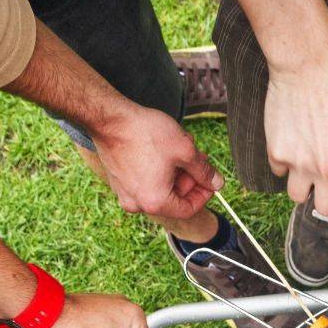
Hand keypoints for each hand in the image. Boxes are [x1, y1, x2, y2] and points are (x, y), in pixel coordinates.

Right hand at [92, 102, 223, 218]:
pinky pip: (145, 181)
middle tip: (198, 158)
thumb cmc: (145, 133)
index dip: (204, 194)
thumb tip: (217, 183)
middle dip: (189, 178)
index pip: (188, 209)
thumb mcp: (185, 151)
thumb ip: (204, 171)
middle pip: (174, 198)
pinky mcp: (118, 180)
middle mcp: (137, 204)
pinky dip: (158, 169)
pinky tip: (164, 149)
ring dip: (175, 171)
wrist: (110, 118)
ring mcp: (124, 193)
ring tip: (181, 147)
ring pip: (160, 188)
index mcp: (154, 202)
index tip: (210, 179)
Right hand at [264, 55, 327, 242]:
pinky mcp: (278, 153)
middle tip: (325, 184)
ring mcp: (302, 164)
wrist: (308, 62)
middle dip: (326, 201)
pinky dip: (284, 162)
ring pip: (299, 197)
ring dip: (303, 185)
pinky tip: (290, 139)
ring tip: (305, 161)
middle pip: (326, 211)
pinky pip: (280, 171)